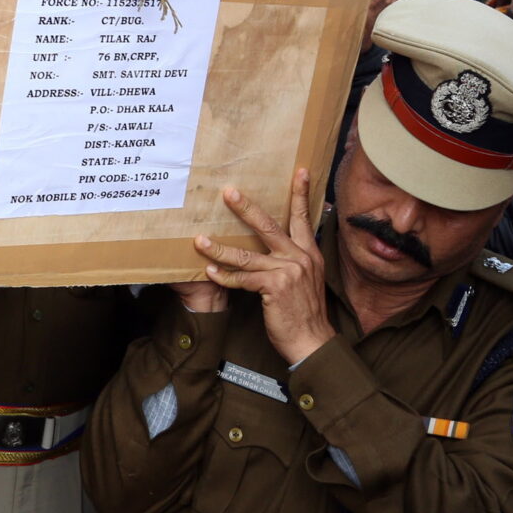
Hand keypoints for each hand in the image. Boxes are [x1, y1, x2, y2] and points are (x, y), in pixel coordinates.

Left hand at [193, 169, 334, 366]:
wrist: (313, 341)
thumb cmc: (304, 311)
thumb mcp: (306, 279)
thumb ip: (293, 260)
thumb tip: (275, 245)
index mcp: (308, 252)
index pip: (303, 217)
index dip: (300, 193)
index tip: (299, 170)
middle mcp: (299, 257)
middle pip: (269, 226)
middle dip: (246, 208)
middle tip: (228, 192)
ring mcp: (287, 271)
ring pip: (247, 254)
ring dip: (220, 247)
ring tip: (200, 240)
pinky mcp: (274, 287)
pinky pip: (243, 279)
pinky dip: (225, 276)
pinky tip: (210, 272)